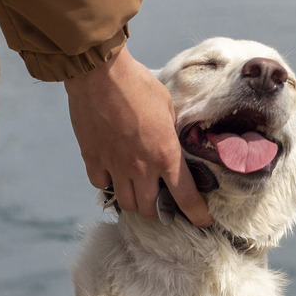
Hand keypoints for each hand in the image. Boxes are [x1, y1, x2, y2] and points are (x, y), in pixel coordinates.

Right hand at [63, 45, 212, 226]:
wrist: (100, 74)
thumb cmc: (139, 85)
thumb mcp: (169, 108)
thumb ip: (171, 133)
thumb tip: (172, 140)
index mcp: (166, 155)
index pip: (185, 197)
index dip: (196, 214)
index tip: (203, 221)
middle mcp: (141, 167)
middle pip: (150, 209)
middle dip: (159, 211)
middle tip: (163, 203)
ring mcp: (114, 165)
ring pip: (125, 202)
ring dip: (135, 202)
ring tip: (139, 192)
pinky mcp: (92, 158)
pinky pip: (101, 183)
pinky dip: (109, 183)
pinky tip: (113, 174)